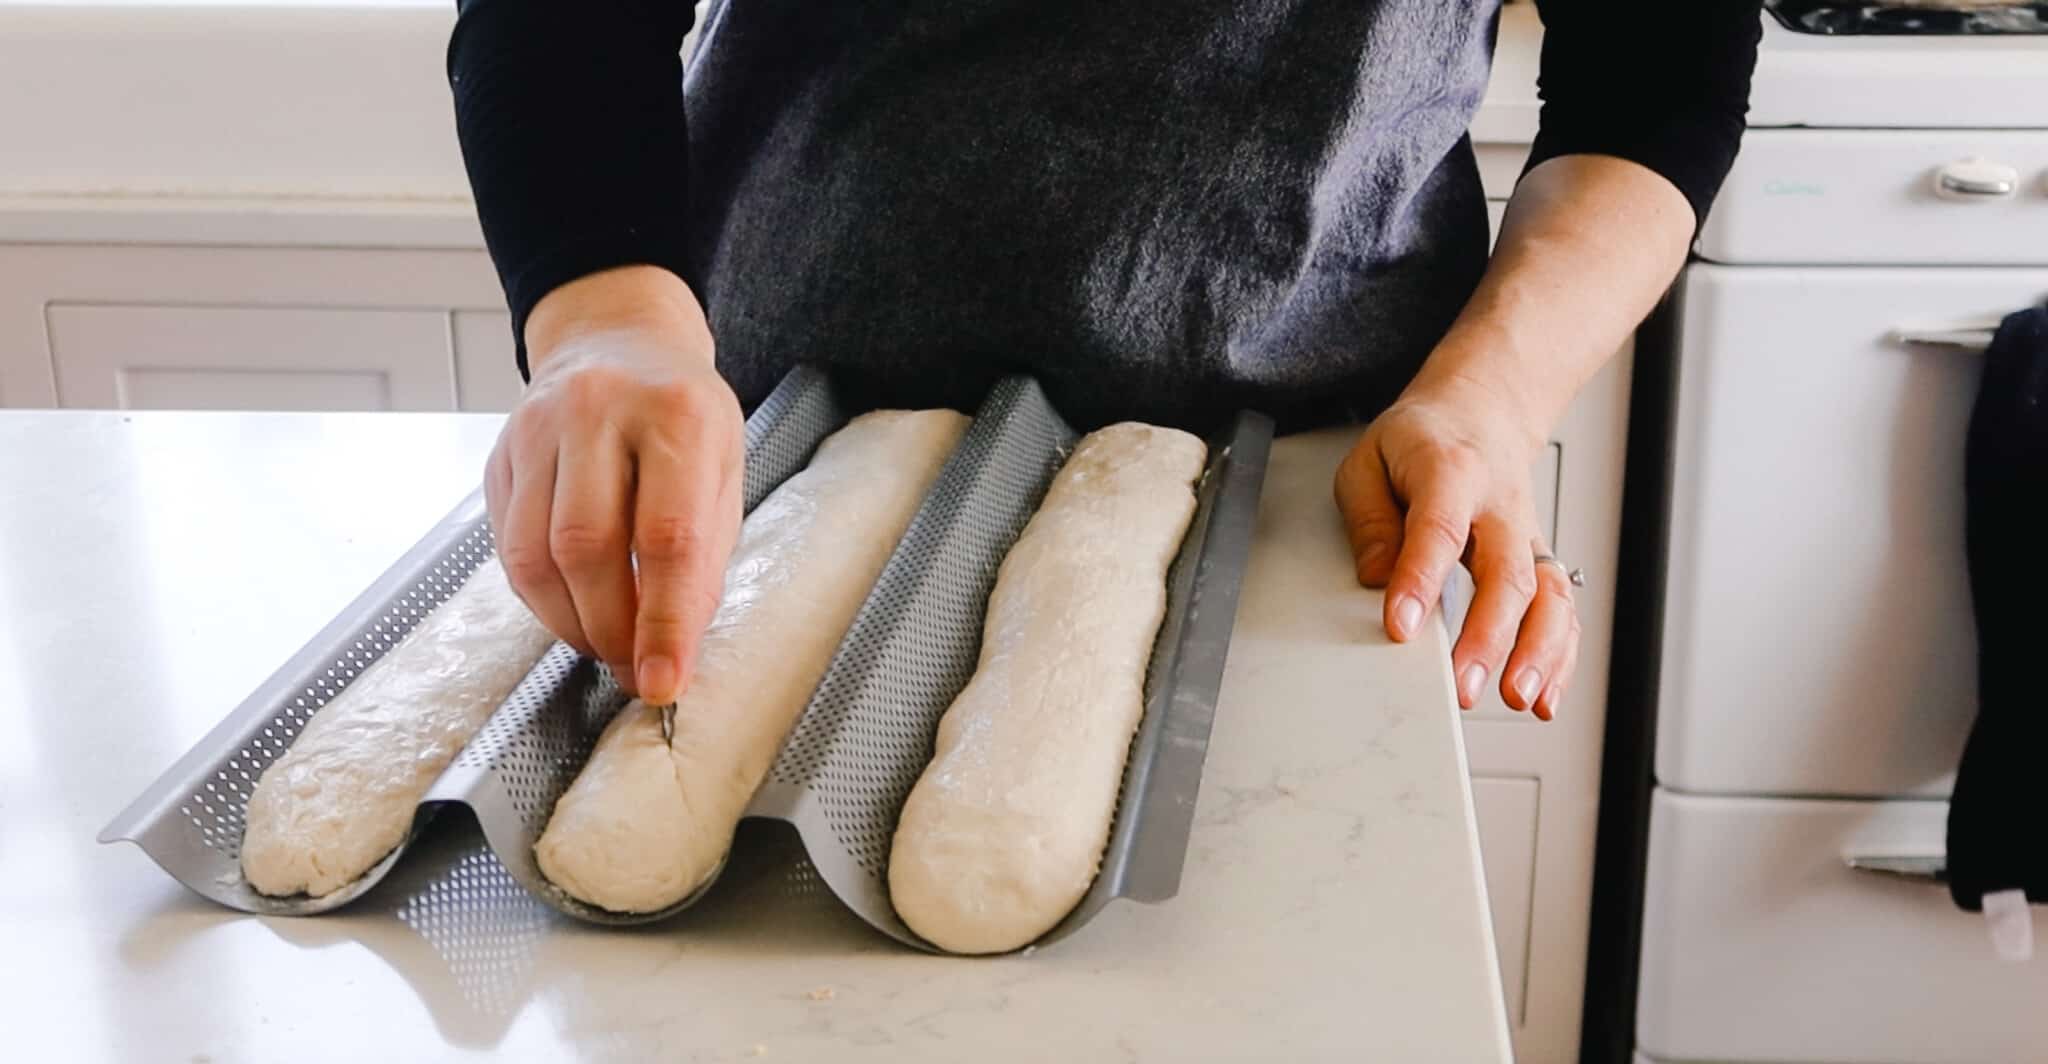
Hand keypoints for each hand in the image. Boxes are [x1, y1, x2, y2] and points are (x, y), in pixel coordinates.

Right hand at [484, 266, 742, 704]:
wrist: (617, 340)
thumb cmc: (682, 416)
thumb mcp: (723, 470)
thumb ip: (703, 555)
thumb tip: (674, 647)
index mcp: (677, 415)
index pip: (667, 538)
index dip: (663, 622)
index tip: (661, 681)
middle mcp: (599, 411)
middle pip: (588, 549)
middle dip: (610, 629)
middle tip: (632, 666)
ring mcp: (538, 428)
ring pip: (535, 555)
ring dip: (568, 622)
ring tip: (603, 642)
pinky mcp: (500, 452)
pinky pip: (509, 546)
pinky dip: (540, 596)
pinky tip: (570, 606)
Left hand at [1332, 380, 1578, 719]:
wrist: (1480, 411)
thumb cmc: (1421, 441)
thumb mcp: (1369, 461)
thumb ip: (1370, 520)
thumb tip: (1378, 579)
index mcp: (1451, 471)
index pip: (1439, 530)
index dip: (1420, 581)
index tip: (1400, 628)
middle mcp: (1500, 507)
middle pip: (1507, 573)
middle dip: (1489, 636)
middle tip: (1463, 686)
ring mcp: (1526, 535)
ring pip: (1548, 595)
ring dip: (1539, 653)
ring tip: (1516, 698)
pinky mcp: (1540, 561)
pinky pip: (1561, 610)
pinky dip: (1560, 657)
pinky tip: (1543, 697)